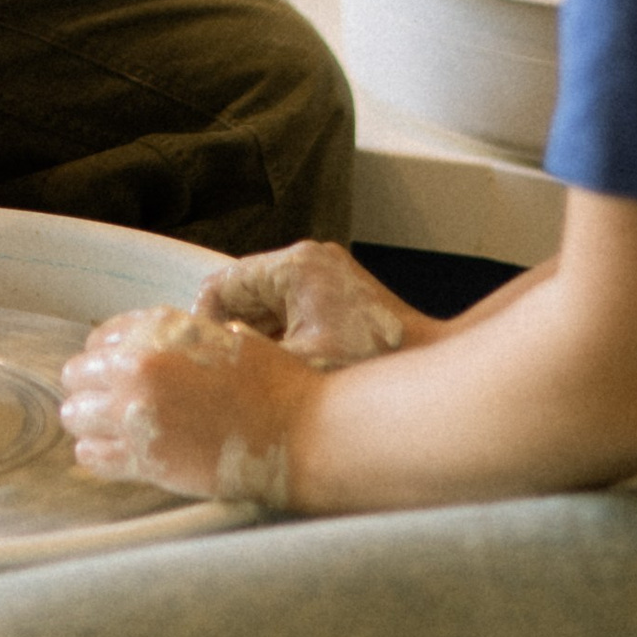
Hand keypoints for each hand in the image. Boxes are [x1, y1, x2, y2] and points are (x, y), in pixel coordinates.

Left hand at [57, 302, 315, 509]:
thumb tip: (152, 348)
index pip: (100, 338)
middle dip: (91, 389)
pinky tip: (113, 454)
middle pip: (77, 375)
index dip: (107, 357)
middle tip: (109, 405)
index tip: (114, 372)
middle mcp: (141, 365)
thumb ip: (180, 338)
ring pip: (76, 415)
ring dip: (89, 422)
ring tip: (109, 431)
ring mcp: (139, 413)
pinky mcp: (145, 459)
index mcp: (161, 329)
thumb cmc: (273, 385)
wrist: (297, 434)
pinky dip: (97, 455)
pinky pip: (92, 456)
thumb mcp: (224, 337)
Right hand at [199, 241, 421, 369]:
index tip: (212, 361)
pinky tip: (293, 373)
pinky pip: (293, 313)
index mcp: (295, 265)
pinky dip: (286, 340)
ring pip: (268, 305)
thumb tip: (211, 364)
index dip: (206, 324)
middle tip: (235, 374)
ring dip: (261, 339)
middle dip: (235, 332)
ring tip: (265, 376)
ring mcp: (327, 276)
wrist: (430, 368)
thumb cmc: (372, 364)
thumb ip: (247, 358)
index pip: (222, 284)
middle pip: (244, 293)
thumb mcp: (298, 364)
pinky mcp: (340, 295)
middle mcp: (310, 260)